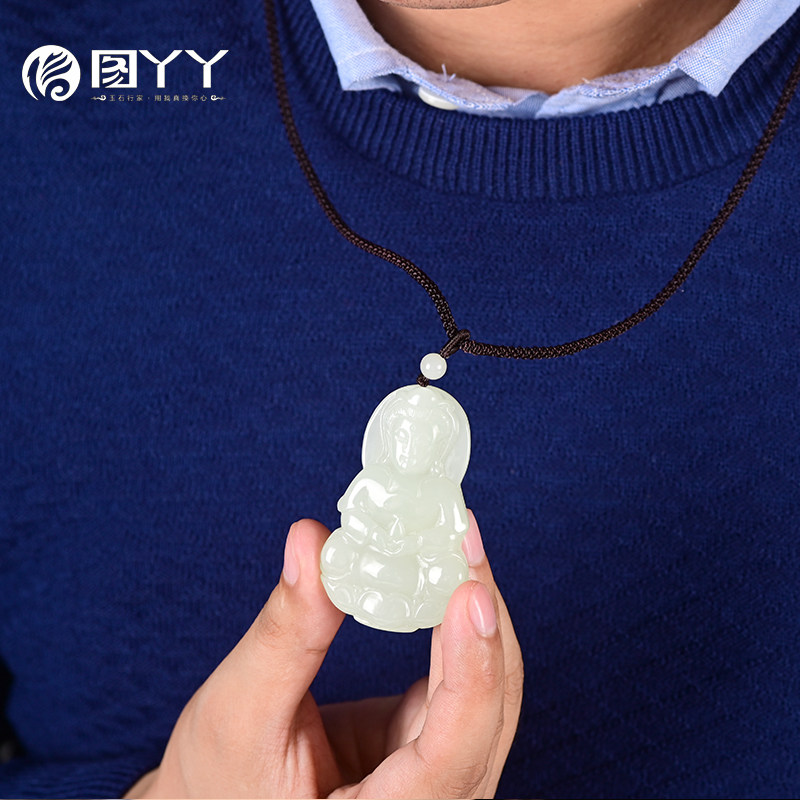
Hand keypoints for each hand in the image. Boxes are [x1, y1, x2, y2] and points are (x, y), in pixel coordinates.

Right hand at [125, 513, 522, 798]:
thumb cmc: (214, 787)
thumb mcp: (237, 716)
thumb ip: (285, 635)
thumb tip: (313, 541)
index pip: (449, 760)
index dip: (470, 673)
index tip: (469, 592)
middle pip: (487, 716)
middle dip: (481, 620)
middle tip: (460, 537)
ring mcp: (437, 778)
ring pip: (484, 693)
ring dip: (473, 614)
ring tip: (454, 541)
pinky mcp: (427, 743)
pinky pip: (457, 680)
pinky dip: (452, 624)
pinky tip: (439, 574)